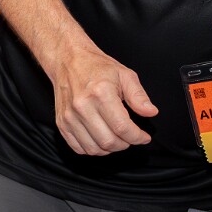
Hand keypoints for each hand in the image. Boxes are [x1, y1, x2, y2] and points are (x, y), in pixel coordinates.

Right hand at [48, 39, 156, 155]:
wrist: (68, 61)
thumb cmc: (96, 67)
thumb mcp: (125, 75)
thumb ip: (139, 96)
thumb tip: (150, 112)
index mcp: (101, 93)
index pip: (122, 127)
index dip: (137, 137)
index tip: (143, 137)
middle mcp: (83, 107)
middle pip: (108, 141)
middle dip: (125, 144)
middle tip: (131, 138)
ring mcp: (69, 117)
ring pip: (94, 148)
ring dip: (110, 150)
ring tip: (117, 140)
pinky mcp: (61, 123)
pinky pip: (78, 147)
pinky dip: (93, 150)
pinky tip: (101, 141)